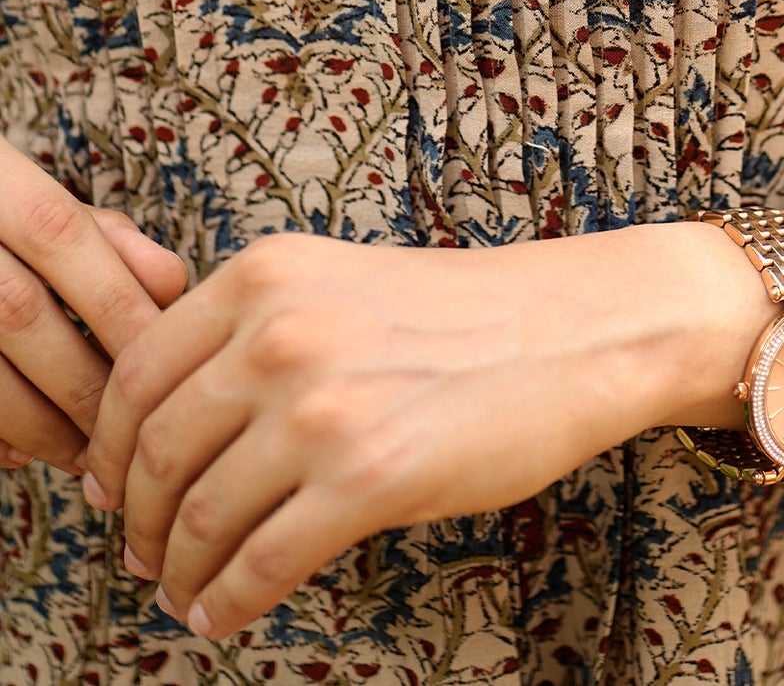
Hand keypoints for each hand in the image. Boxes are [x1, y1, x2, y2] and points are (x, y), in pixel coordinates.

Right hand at [0, 138, 188, 472]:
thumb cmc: (5, 218)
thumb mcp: (51, 205)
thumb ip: (109, 237)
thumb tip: (171, 287)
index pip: (61, 235)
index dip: (115, 298)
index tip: (162, 355)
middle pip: (20, 312)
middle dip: (86, 375)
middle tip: (133, 421)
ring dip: (42, 424)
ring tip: (90, 452)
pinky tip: (29, 451)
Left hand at [84, 222, 759, 641]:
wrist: (573, 329)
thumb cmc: (463, 312)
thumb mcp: (339, 281)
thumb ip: (256, 325)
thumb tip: (162, 415)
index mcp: (264, 275)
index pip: (136, 373)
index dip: (106, 446)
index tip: (108, 486)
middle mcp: (280, 332)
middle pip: (153, 453)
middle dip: (135, 521)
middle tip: (141, 553)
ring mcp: (321, 406)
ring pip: (197, 517)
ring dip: (176, 571)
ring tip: (183, 590)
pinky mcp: (368, 477)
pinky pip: (260, 564)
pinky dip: (227, 601)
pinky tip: (226, 611)